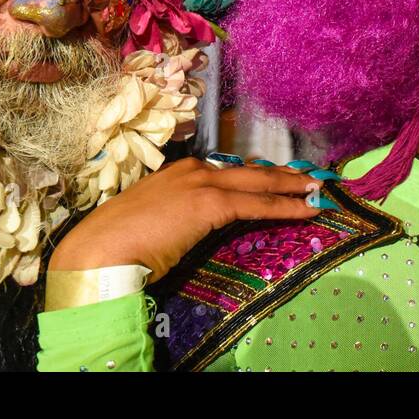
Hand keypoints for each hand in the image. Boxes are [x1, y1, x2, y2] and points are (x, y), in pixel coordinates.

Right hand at [48, 157, 329, 281]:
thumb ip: (176, 215)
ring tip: (319, 190)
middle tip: (312, 177)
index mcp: (178, 171)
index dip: (257, 175)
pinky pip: (257, 203)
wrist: (99, 249)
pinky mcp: (210, 203)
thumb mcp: (152, 219)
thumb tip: (192, 224)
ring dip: (293, 186)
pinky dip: (286, 206)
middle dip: (284, 174)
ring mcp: (202, 183)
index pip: (229, 170)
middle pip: (250, 170)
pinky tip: (307, 210)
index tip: (279, 176)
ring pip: (259, 182)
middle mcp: (193, 169)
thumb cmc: (118, 243)